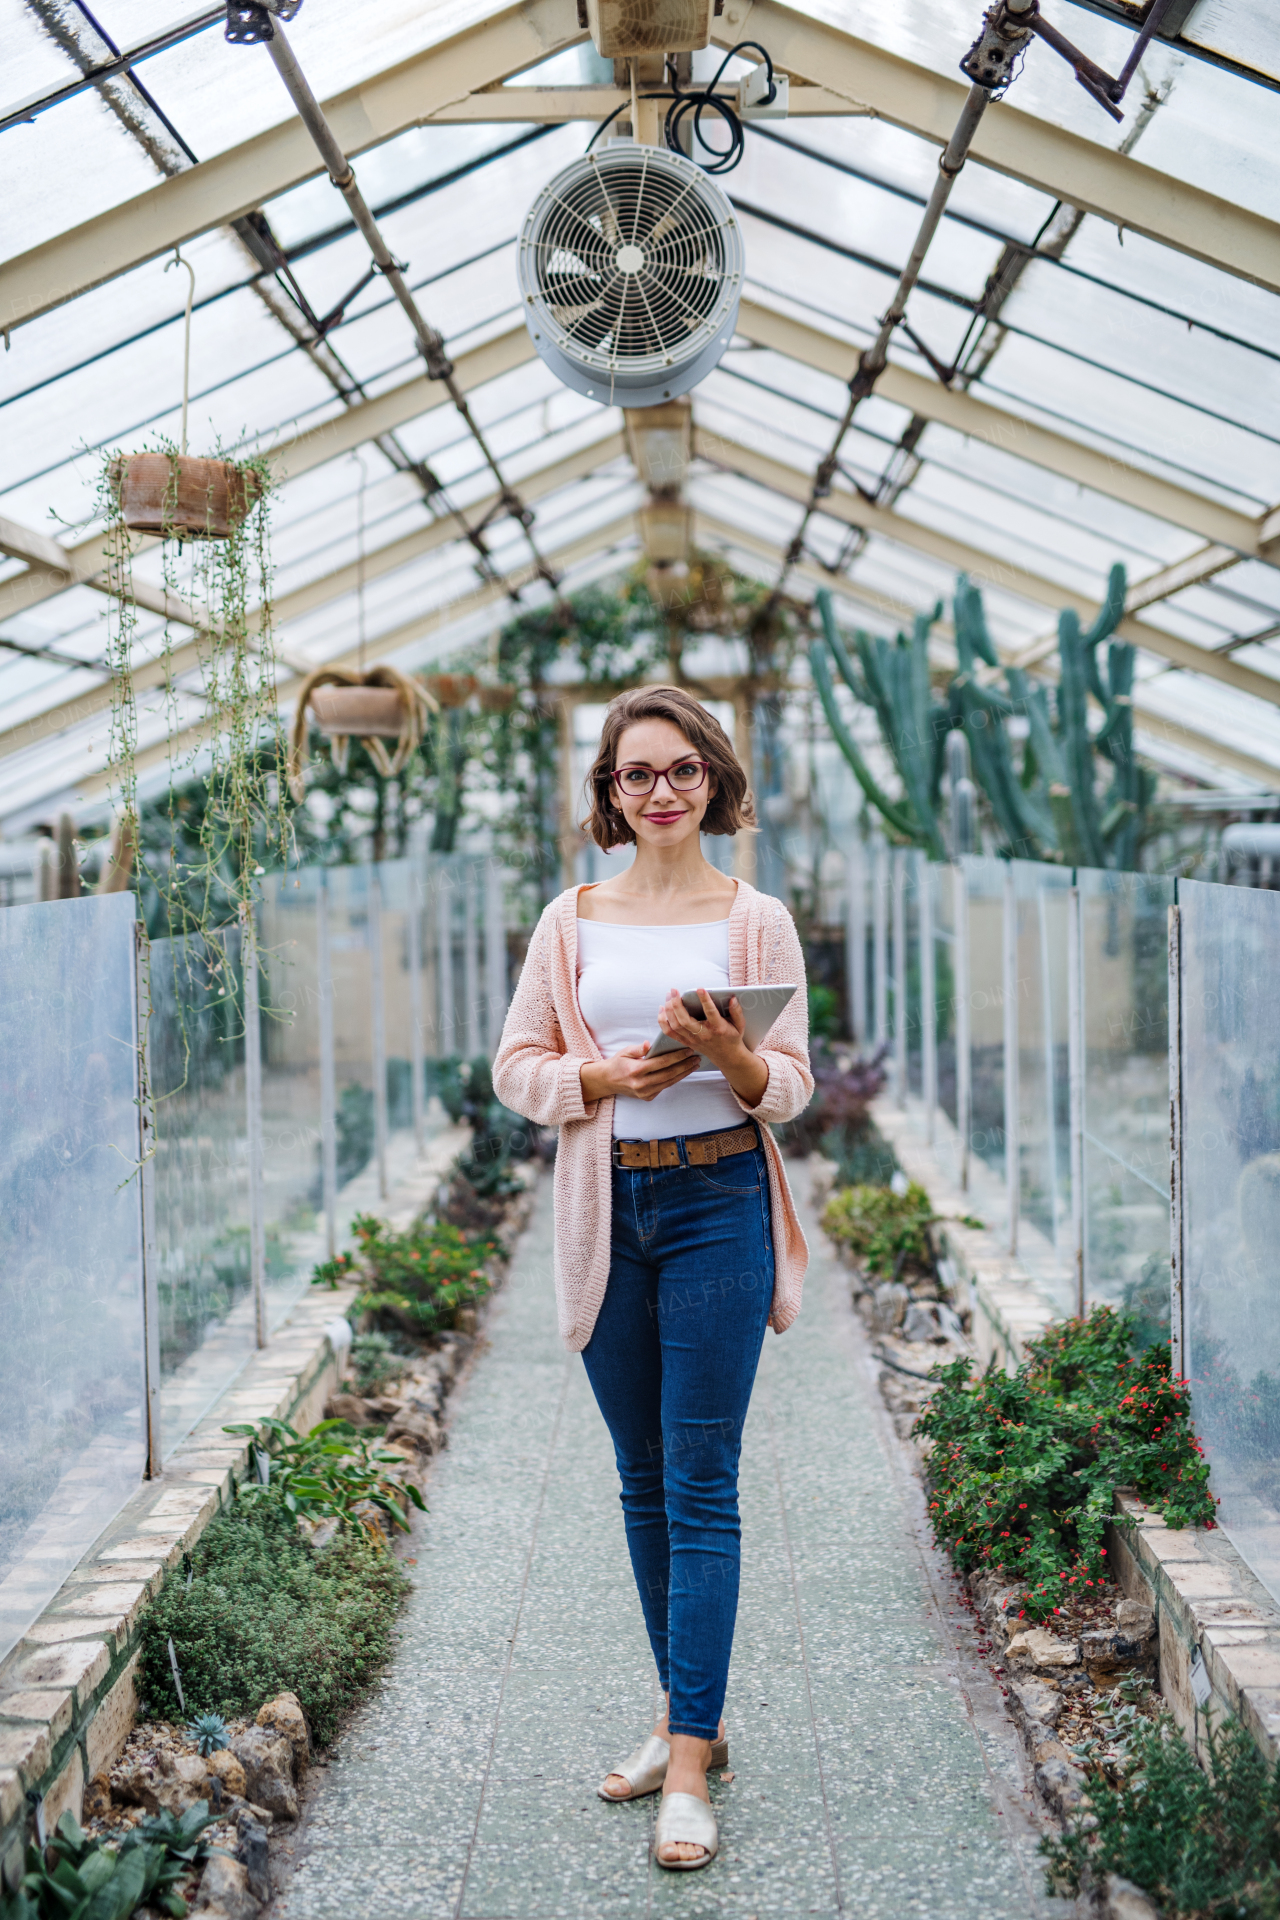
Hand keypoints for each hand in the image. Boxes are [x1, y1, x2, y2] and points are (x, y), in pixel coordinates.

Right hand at [580, 1041, 698, 1105]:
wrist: (608, 1081)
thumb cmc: (618, 1063)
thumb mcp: (625, 1052)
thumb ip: (638, 1049)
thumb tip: (650, 1044)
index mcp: (636, 1071)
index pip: (661, 1063)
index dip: (677, 1056)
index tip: (688, 1050)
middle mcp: (641, 1084)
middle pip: (669, 1074)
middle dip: (685, 1065)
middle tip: (697, 1058)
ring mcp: (644, 1093)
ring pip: (669, 1082)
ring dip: (683, 1073)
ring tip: (694, 1065)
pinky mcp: (647, 1097)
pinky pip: (664, 1087)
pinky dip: (675, 1079)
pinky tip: (683, 1072)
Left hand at [657, 989, 768, 1108]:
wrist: (727, 1057)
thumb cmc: (732, 1038)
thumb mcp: (740, 1025)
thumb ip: (737, 1012)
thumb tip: (732, 999)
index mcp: (718, 1028)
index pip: (710, 1013)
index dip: (705, 1000)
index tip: (699, 989)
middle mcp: (703, 1035)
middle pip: (685, 1020)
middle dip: (677, 1004)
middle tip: (674, 990)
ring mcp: (693, 1039)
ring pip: (675, 1025)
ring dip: (669, 1010)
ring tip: (668, 996)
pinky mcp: (686, 1042)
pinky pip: (670, 1033)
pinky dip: (663, 1021)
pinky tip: (662, 1009)